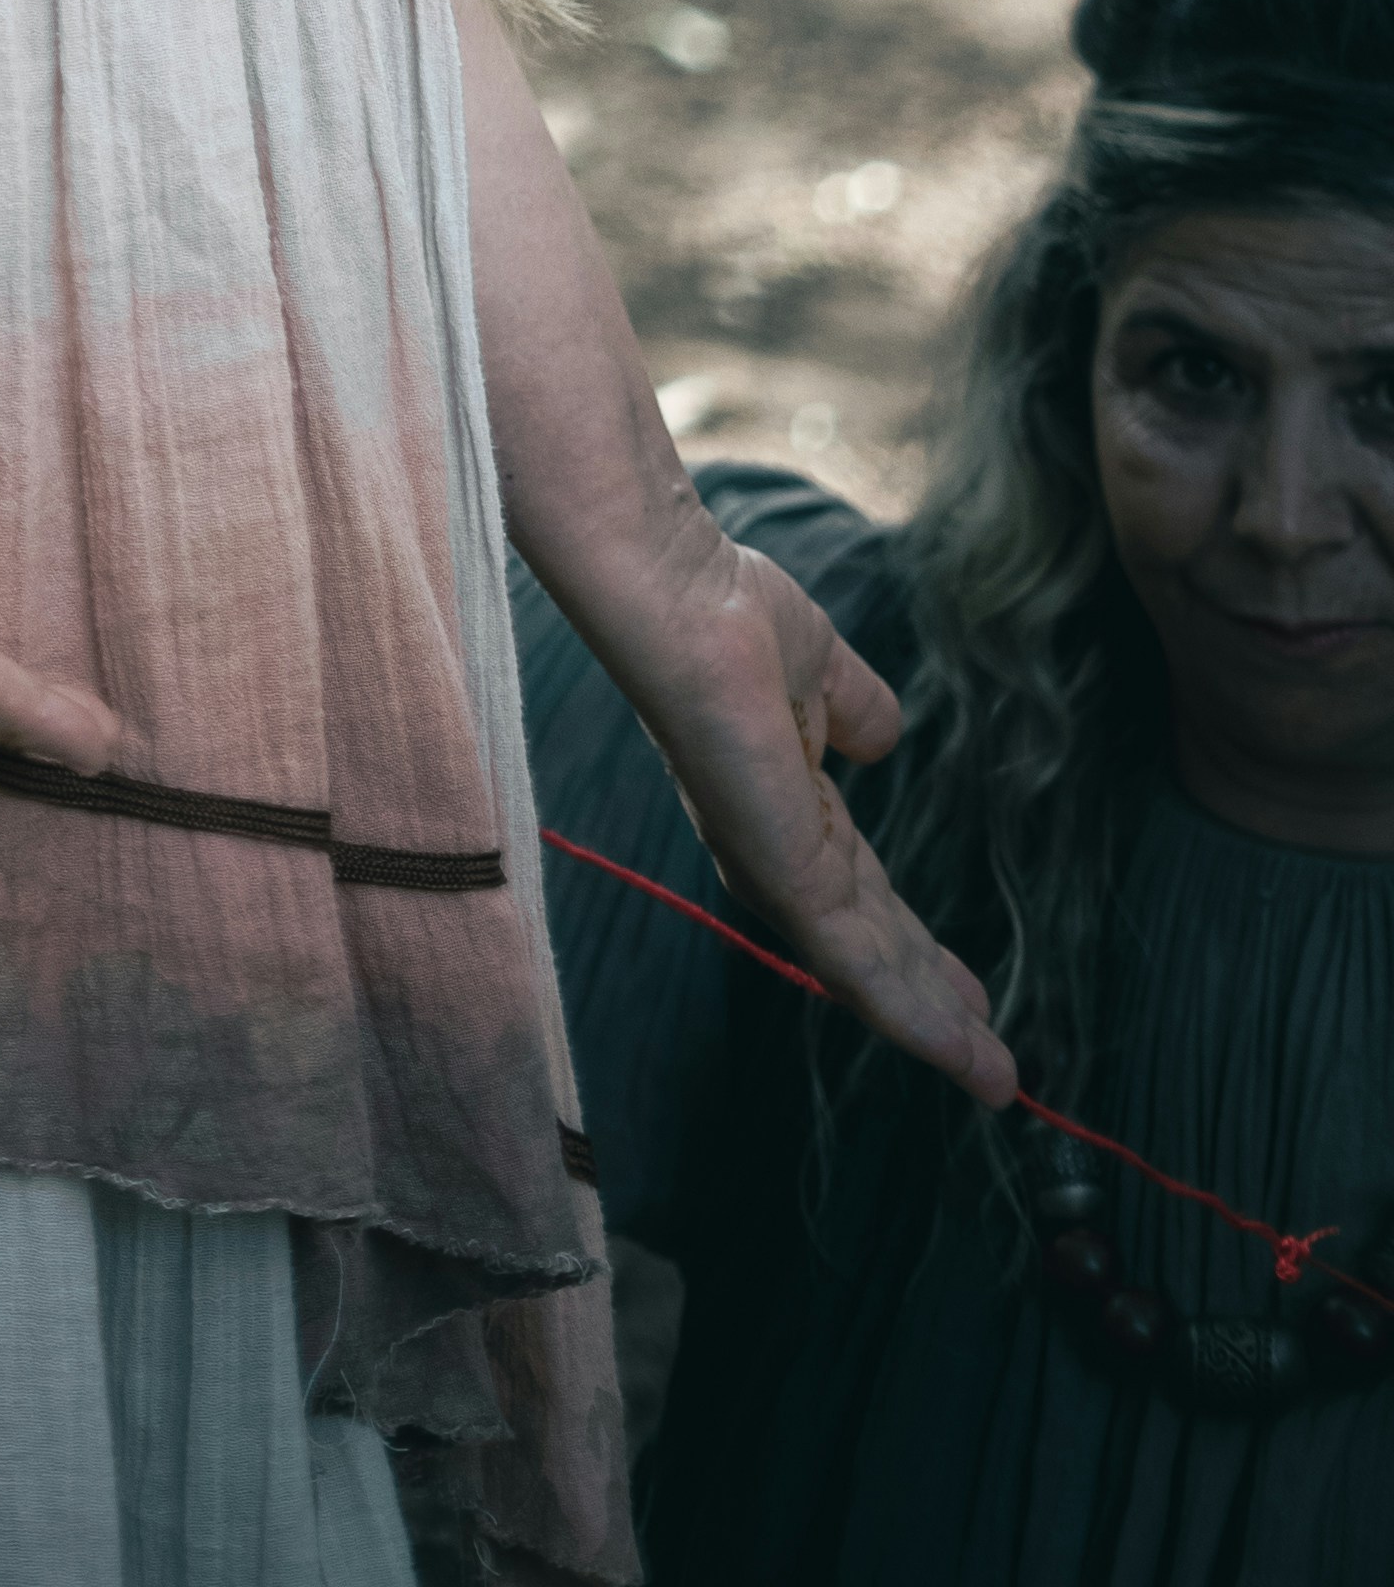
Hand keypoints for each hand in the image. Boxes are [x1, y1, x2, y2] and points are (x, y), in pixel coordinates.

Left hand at [599, 518, 1015, 1107]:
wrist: (682, 599)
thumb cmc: (734, 619)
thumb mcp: (821, 672)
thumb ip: (856, 710)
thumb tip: (883, 739)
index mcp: (790, 812)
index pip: (865, 901)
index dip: (917, 946)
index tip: (970, 990)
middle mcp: (779, 855)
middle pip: (871, 950)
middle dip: (932, 1002)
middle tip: (990, 1055)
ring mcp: (777, 871)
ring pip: (869, 973)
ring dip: (934, 1028)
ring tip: (994, 1078)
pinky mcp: (782, 875)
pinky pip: (856, 961)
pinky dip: (909, 1010)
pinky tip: (955, 1046)